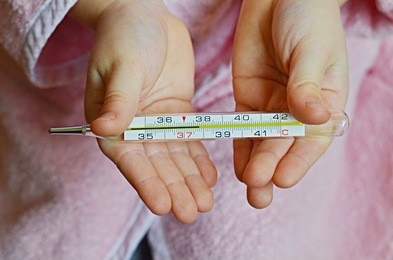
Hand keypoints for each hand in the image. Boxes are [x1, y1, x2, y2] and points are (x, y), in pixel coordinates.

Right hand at [70, 0, 216, 222]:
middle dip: (174, 189)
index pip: (129, 158)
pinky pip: (190, 141)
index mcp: (113, 121)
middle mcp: (135, 127)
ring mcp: (158, 122)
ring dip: (190, 181)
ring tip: (205, 204)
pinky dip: (199, 160)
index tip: (163, 205)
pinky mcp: (178, 114)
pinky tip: (210, 178)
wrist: (145, 15)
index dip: (146, 182)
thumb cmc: (124, 36)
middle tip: (192, 212)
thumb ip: (118, 98)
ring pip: (176, 158)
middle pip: (156, 165)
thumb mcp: (121, 65)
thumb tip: (103, 128)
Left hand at [232, 0, 347, 207]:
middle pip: (283, 145)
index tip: (282, 178)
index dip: (298, 159)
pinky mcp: (248, 99)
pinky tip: (237, 167)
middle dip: (271, 167)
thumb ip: (307, 84)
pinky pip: (242, 128)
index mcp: (323, 101)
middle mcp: (297, 110)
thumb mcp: (311, 50)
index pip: (312, 138)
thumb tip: (315, 117)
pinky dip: (239, 146)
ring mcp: (270, 106)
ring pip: (262, 143)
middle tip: (258, 192)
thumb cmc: (306, 19)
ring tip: (249, 189)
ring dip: (255, 166)